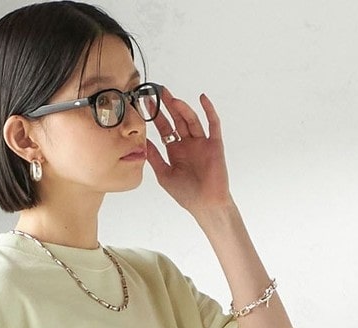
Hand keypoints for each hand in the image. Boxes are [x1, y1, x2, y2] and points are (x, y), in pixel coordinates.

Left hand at [146, 89, 231, 214]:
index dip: (156, 116)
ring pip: (192, 120)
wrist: (206, 204)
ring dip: (183, 109)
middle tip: (158, 92)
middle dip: (168, 106)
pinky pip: (213, 124)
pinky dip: (209, 111)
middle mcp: (188, 144)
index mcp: (176, 151)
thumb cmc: (186, 194)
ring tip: (172, 99)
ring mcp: (202, 142)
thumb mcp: (164, 175)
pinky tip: (202, 99)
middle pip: (177, 120)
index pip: (164, 128)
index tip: (146, 103)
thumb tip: (143, 142)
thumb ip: (155, 157)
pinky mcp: (214, 144)